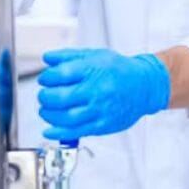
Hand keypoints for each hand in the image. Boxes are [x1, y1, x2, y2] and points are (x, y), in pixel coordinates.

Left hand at [37, 48, 169, 140]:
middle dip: (45, 98)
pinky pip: (77, 131)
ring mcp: (100, 109)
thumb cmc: (119, 70)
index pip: (61, 74)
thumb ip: (68, 56)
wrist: (145, 86)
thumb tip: (47, 58)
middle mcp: (97, 90)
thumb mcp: (95, 55)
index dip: (47, 78)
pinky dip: (58, 132)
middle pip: (60, 98)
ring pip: (66, 117)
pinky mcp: (103, 125)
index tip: (44, 80)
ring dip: (49, 115)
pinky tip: (49, 129)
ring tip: (46, 110)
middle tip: (43, 96)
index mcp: (93, 69)